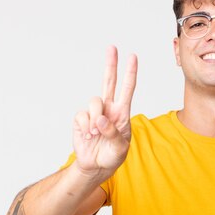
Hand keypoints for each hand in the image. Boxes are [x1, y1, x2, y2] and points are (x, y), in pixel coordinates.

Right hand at [73, 46, 137, 175]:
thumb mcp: (120, 148)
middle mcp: (109, 109)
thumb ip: (113, 133)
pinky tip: (88, 136)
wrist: (95, 167)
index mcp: (122, 113)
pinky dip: (85, 126)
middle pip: (109, 82)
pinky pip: (82, 115)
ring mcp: (94, 113)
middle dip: (110, 64)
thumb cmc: (112, 157)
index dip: (130, 73)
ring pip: (94, 101)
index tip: (133, 56)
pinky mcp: (81, 120)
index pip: (127, 89)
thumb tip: (101, 119)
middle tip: (112, 47)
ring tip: (95, 134)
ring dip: (95, 118)